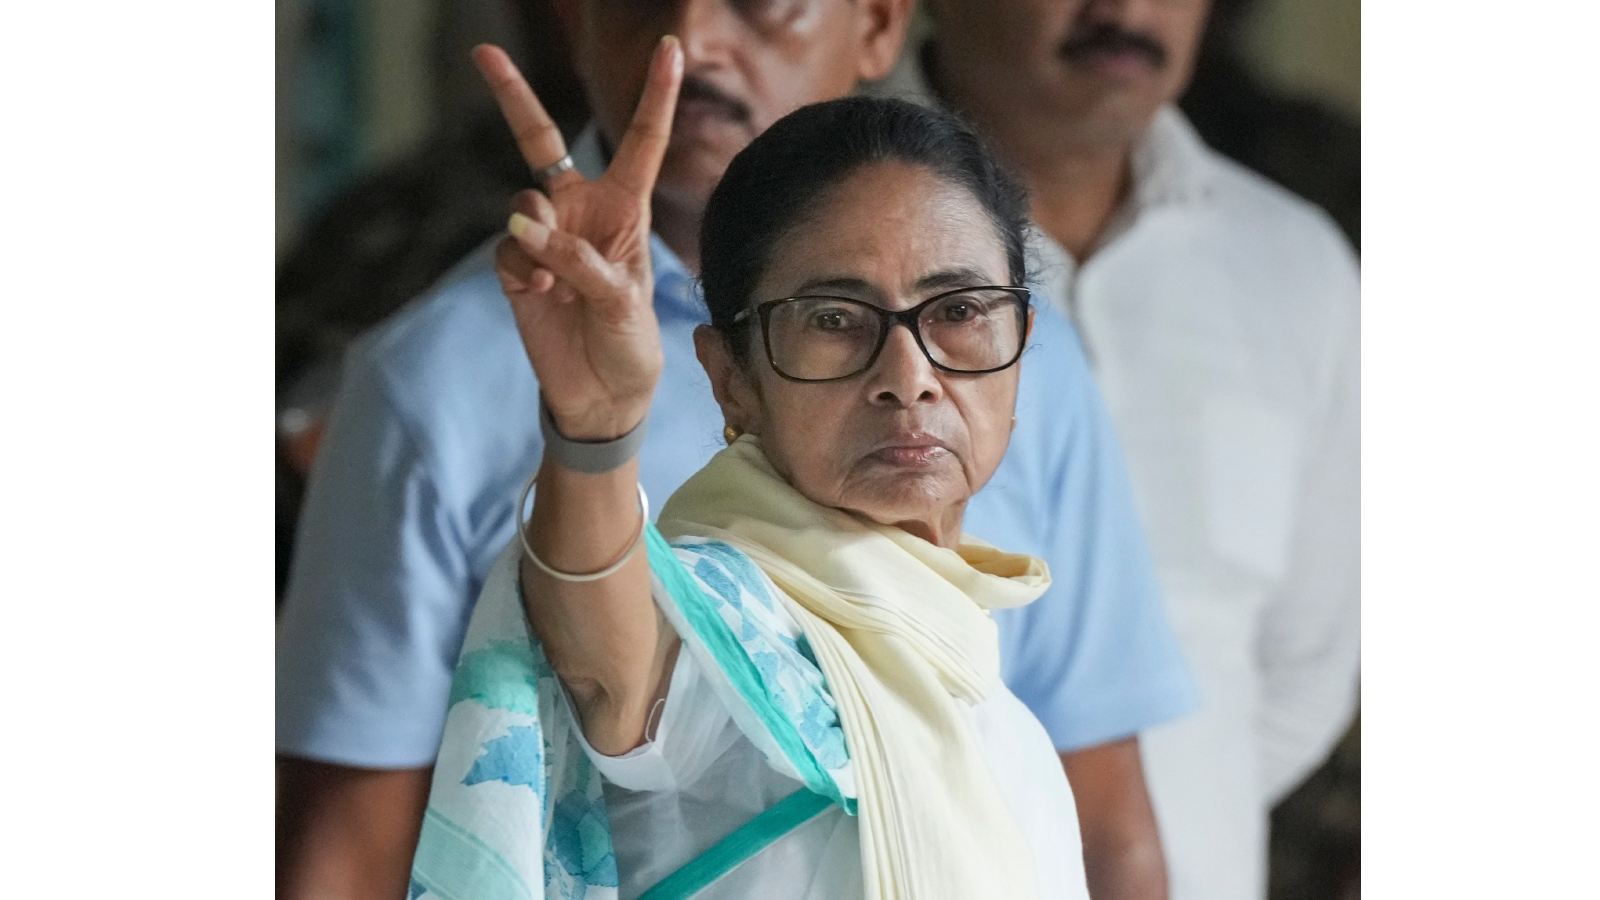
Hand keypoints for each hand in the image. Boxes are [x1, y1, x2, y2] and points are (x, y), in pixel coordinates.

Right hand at [474, 39, 682, 440]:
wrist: (601, 396)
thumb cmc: (630, 345)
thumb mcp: (623, 301)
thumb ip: (578, 260)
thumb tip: (525, 227)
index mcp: (627, 208)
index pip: (643, 142)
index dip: (657, 95)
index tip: (671, 47)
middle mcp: (582, 213)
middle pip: (542, 143)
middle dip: (514, 97)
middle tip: (485, 52)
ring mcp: (546, 239)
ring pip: (523, 206)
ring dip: (535, 238)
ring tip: (553, 281)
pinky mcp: (517, 269)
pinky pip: (507, 250)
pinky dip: (519, 269)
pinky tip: (539, 296)